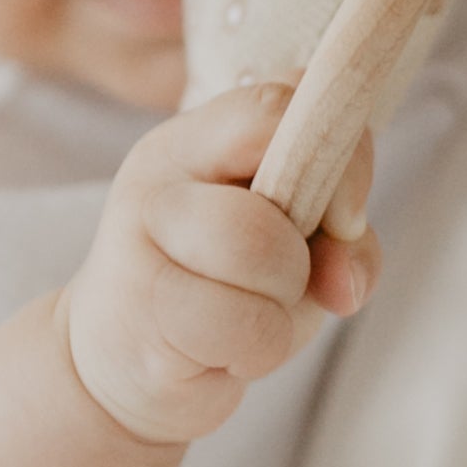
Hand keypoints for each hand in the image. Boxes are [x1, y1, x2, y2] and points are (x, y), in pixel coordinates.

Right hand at [63, 85, 376, 449]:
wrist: (119, 361)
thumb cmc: (220, 295)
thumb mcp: (296, 250)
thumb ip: (343, 241)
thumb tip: (346, 279)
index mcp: (199, 139)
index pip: (278, 106)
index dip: (342, 161)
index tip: (345, 220)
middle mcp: (160, 176)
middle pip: (278, 190)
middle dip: (302, 258)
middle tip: (275, 285)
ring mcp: (138, 243)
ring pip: (263, 256)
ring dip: (281, 307)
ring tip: (247, 317)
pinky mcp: (139, 317)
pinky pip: (249, 330)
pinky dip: (259, 351)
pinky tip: (221, 349)